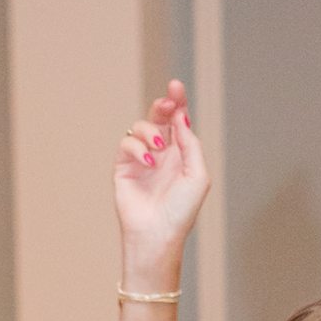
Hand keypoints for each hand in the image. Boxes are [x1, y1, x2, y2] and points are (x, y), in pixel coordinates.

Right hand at [115, 81, 209, 287]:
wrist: (158, 234)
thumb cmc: (182, 211)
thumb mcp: (197, 175)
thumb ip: (190, 144)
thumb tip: (180, 116)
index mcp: (181, 154)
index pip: (178, 121)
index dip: (177, 101)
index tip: (176, 86)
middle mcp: (161, 153)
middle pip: (159, 117)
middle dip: (162, 105)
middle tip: (166, 103)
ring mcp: (141, 159)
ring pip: (140, 126)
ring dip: (150, 131)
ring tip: (157, 148)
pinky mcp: (123, 166)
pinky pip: (126, 143)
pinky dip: (136, 147)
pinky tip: (148, 162)